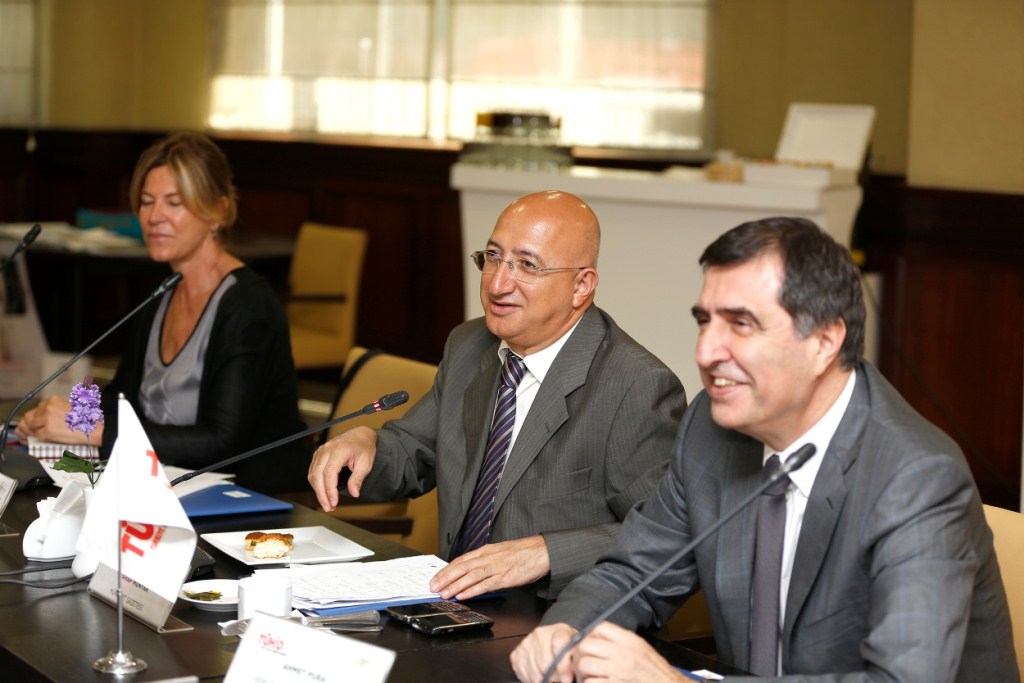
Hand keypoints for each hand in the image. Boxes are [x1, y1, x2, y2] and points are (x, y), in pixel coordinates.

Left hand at [14, 396, 98, 444]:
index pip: (36, 409)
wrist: (93, 429)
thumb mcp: (67, 407)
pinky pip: (37, 435)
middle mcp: (47, 407)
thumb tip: (39, 418)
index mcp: (53, 400)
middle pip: (29, 417)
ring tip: (40, 435)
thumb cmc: (84, 419)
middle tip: (36, 431)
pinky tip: (47, 439)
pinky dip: (40, 438)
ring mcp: (46, 419)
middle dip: (31, 425)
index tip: (38, 423)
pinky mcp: (47, 431)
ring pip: (30, 426)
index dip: (36, 418)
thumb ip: (52, 410)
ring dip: (33, 431)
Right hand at [307, 426, 377, 510]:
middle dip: (321, 494)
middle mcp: (327, 449)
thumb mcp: (366, 463)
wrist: (360, 435)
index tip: (334, 502)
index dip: (330, 490)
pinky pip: (313, 471)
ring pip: (313, 474)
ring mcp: (321, 451)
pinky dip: (316, 484)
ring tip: (327, 503)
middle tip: (328, 507)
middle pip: (317, 475)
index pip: (329, 473)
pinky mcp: (319, 455)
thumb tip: (354, 493)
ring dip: (318, 491)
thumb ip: (358, 479)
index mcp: (339, 450)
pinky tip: (323, 492)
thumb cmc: (363, 447)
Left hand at [429, 535, 550, 599]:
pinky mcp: (505, 577)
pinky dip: (472, 590)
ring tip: (444, 594)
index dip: (446, 570)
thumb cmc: (523, 553)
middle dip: (445, 578)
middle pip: (461, 567)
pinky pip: (485, 584)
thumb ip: (485, 562)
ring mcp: (496, 567)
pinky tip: (463, 595)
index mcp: (486, 551)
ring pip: (470, 576)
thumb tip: (470, 573)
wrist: (542, 551)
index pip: (460, 560)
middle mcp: (488, 557)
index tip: (435, 579)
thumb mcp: (500, 553)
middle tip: (433, 588)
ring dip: (455, 586)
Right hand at [511, 623, 578, 682]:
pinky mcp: (516, 654)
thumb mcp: (576, 649)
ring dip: (544, 679)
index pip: (559, 646)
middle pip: (545, 665)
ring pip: (535, 673)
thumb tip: (567, 677)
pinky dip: (533, 679)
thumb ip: (574, 658)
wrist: (553, 641)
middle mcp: (540, 634)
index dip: (563, 666)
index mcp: (559, 630)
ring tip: (551, 677)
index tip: (567, 678)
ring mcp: (526, 643)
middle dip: (554, 677)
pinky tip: (540, 673)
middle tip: (560, 679)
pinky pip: (525, 675)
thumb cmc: (566, 647)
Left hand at [573, 622, 684, 682]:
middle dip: (579, 654)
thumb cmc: (655, 672)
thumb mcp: (641, 648)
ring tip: (586, 676)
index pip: (599, 627)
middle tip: (581, 662)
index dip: (588, 635)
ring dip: (581, 672)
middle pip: (586, 645)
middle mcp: (622, 654)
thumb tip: (598, 637)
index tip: (586, 644)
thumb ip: (621, 641)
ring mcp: (617, 671)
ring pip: (584, 664)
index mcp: (629, 641)